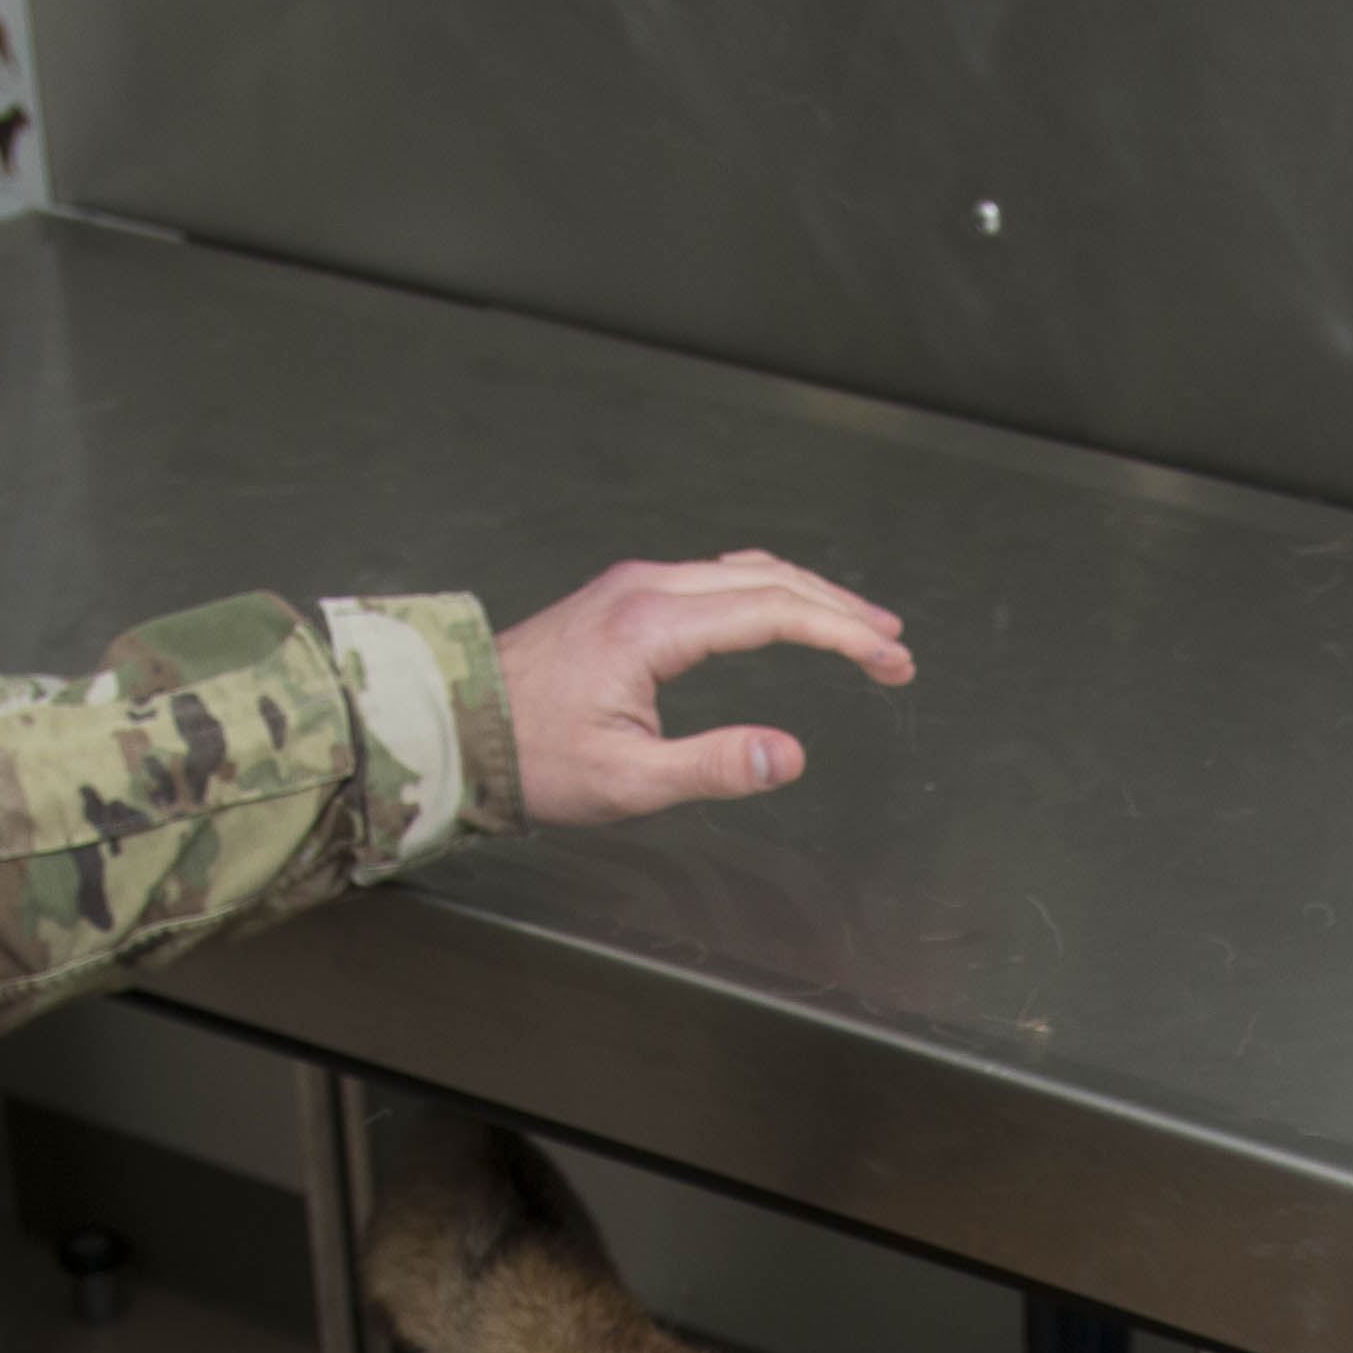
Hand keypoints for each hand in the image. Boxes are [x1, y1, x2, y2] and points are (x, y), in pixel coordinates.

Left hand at [492, 551, 912, 824]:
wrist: (458, 725)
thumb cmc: (533, 757)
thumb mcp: (627, 781)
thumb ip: (715, 766)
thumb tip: (791, 755)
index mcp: (654, 626)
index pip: (774, 612)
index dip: (842, 636)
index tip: (891, 663)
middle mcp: (648, 588)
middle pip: (769, 578)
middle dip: (841, 610)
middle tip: (895, 648)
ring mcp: (635, 584)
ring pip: (743, 571)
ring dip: (808, 595)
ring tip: (860, 629)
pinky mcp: (625, 595)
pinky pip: (714, 577)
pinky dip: (767, 591)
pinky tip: (788, 609)